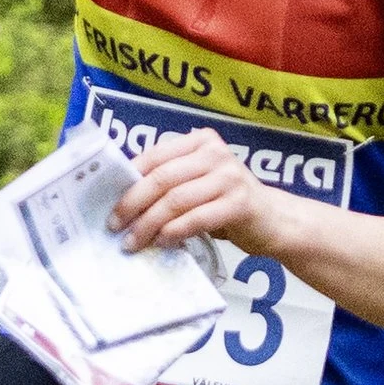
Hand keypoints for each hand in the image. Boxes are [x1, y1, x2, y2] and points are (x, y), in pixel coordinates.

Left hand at [112, 128, 275, 257]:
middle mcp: (215, 153)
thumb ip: (170, 181)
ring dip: (149, 224)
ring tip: (134, 242)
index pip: (154, 156)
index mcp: (200, 141)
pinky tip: (162, 243)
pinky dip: (174, 232)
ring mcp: (230, 177)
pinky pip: (196, 219)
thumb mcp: (198, 181)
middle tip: (115, 226)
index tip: (109, 203)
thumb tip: (122, 197)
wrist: (274, 219)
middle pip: (162, 178)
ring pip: (176, 200)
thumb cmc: (227, 202)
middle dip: (133, 204)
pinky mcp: (239, 203)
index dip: (128, 181)